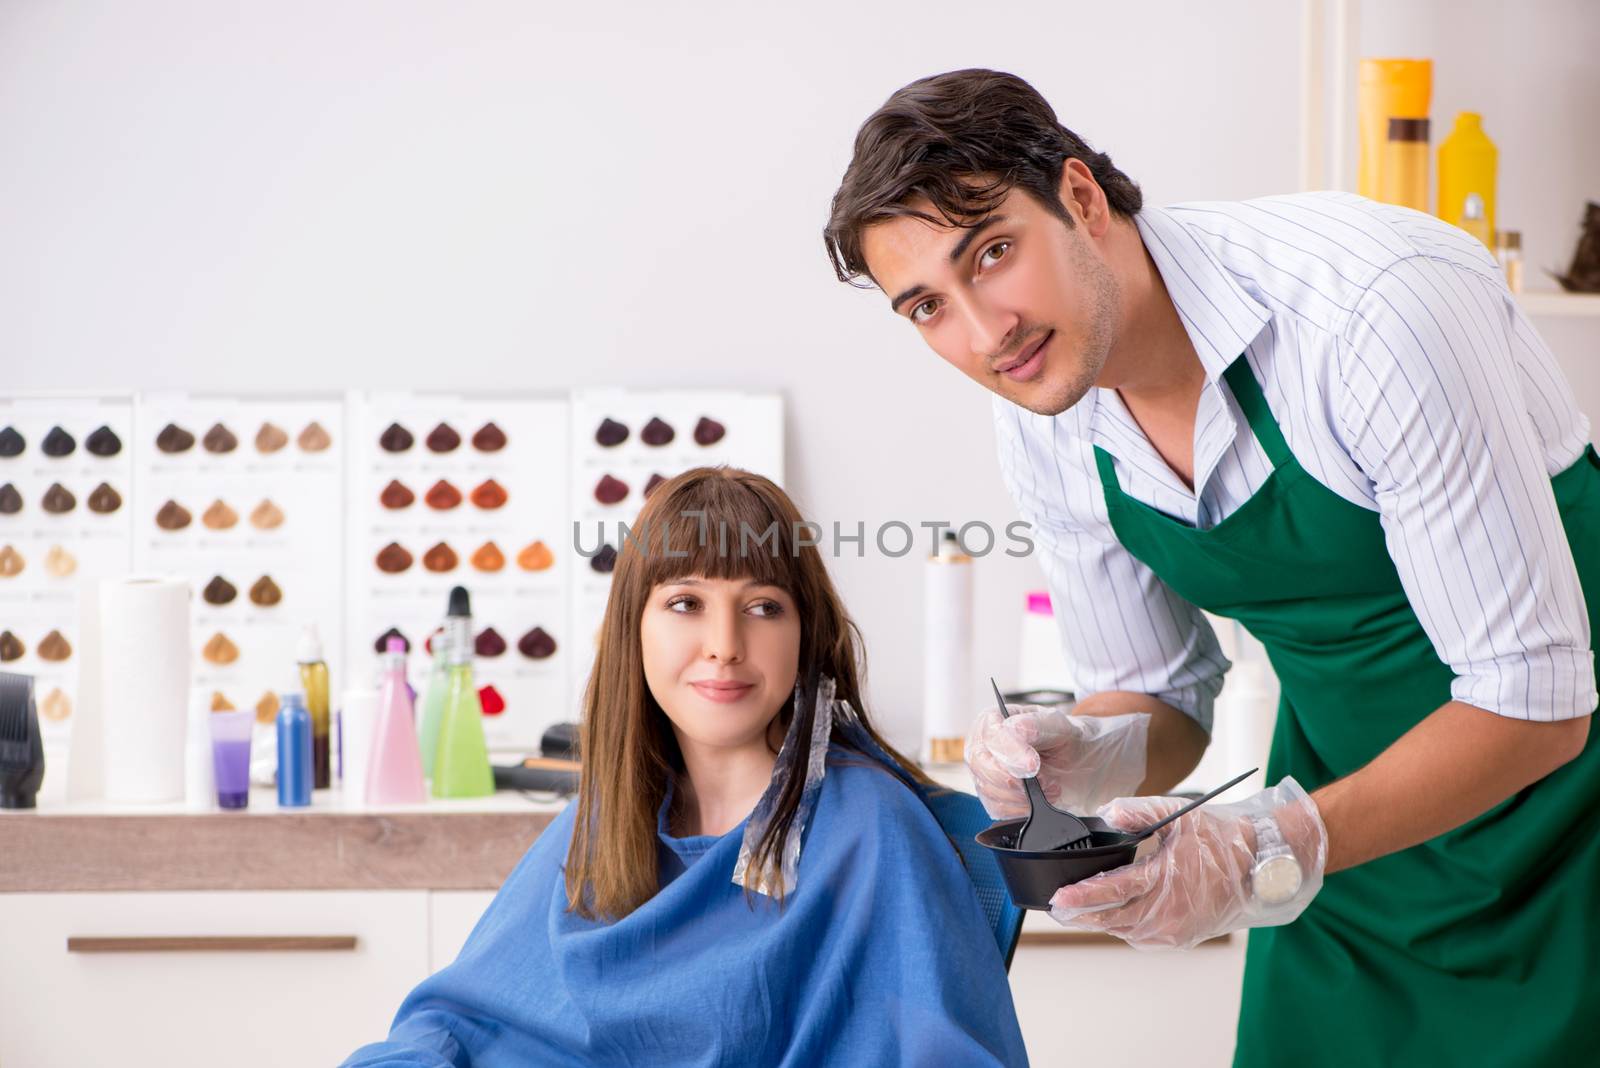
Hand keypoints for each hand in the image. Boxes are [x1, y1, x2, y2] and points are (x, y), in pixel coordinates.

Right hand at [964, 704, 1148, 818]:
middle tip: (1046, 779)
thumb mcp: (1059, 726)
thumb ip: (1034, 726)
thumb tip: (1012, 731)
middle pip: (981, 765)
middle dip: (1015, 778)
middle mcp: (984, 745)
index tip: (1032, 765)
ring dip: (1024, 794)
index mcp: (995, 718)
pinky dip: (1024, 808)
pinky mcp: (994, 798)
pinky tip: (1041, 797)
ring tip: (1050, 785)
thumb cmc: (1068, 740)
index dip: (1010, 752)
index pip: (990, 735)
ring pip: (989, 789)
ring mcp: (986, 774)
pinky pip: (998, 809)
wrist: (1083, 766)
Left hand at [1048, 777, 1326, 949]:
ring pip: (1125, 930)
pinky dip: (1123, 926)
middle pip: (1112, 918)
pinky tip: (1111, 915)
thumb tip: (1107, 812)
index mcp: (1165, 879)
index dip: (1083, 895)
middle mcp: (1169, 911)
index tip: (1059, 897)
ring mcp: (1175, 930)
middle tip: (1056, 906)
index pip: (1114, 890)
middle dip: (1081, 913)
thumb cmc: (1218, 839)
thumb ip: (1139, 810)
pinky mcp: (1181, 939)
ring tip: (1075, 910)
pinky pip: (1142, 937)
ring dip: (1100, 921)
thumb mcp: (1178, 815)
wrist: (1258, 868)